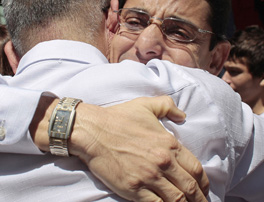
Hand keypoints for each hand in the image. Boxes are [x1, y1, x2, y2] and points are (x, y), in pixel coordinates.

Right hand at [69, 96, 208, 201]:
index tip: (204, 189)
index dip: (204, 182)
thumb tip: (182, 115)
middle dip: (200, 199)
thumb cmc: (117, 118)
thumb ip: (167, 106)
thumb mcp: (145, 105)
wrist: (92, 131)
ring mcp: (148, 177)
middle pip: (190, 187)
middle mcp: (163, 162)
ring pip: (176, 200)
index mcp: (169, 144)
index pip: (196, 168)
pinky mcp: (133, 189)